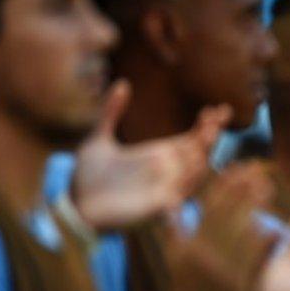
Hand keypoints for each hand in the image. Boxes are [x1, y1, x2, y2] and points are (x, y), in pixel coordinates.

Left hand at [72, 79, 230, 229]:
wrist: (73, 206)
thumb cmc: (87, 178)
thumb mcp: (99, 139)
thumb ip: (111, 112)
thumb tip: (122, 83)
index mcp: (156, 156)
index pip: (191, 140)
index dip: (206, 126)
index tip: (215, 109)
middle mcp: (165, 172)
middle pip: (199, 153)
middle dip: (210, 135)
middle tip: (216, 116)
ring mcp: (162, 190)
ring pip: (194, 173)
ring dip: (203, 154)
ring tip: (208, 134)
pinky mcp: (154, 208)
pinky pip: (178, 198)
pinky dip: (188, 186)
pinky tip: (194, 168)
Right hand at [164, 163, 274, 290]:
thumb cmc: (186, 287)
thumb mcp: (174, 258)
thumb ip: (173, 228)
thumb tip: (170, 200)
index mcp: (191, 245)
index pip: (208, 207)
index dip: (224, 184)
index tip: (237, 167)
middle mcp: (206, 254)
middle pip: (226, 213)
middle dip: (242, 188)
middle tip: (258, 170)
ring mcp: (223, 269)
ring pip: (241, 231)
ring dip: (256, 208)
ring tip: (268, 187)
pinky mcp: (239, 284)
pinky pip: (254, 260)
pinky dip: (266, 244)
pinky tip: (279, 229)